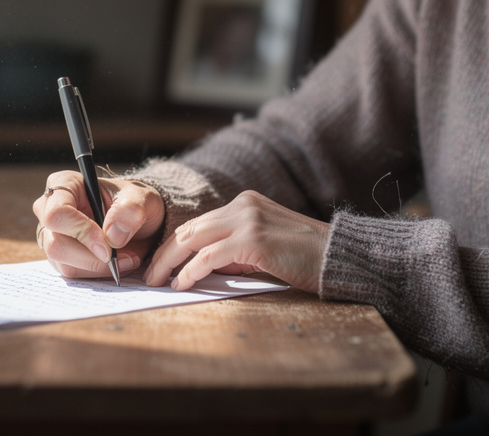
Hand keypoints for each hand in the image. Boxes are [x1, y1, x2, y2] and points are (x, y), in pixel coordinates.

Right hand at [33, 170, 164, 278]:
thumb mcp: (142, 198)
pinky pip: (72, 273)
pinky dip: (97, 273)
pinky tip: (117, 264)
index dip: (80, 231)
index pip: (57, 213)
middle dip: (91, 257)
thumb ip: (130, 210)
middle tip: (123, 257)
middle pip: (55, 243)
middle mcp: (50, 209)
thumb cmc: (134, 202)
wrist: (139, 220)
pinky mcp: (60, 256)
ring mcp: (52, 234)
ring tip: (126, 258)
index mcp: (65, 184)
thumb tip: (112, 236)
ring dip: (98, 267)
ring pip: (63, 263)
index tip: (107, 245)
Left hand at [143, 190, 328, 292]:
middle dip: (164, 253)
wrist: (339, 256)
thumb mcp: (264, 247)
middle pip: (189, 229)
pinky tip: (181, 284)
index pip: (199, 224)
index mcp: (245, 203)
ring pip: (192, 239)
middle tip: (148, 275)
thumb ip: (235, 250)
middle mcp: (243, 205)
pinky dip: (190, 272)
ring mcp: (247, 219)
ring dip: (169, 263)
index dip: (174, 245)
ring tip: (157, 282)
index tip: (159, 264)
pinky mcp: (253, 239)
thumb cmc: (306, 258)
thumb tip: (203, 266)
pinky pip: (209, 257)